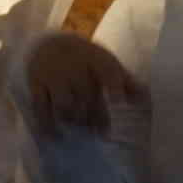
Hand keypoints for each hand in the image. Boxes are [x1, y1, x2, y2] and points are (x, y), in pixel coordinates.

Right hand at [27, 33, 141, 134]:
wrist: (46, 45)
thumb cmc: (83, 59)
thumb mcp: (103, 63)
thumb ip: (124, 81)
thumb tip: (146, 96)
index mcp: (95, 57)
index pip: (107, 69)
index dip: (114, 84)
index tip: (119, 102)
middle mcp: (73, 64)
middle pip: (87, 95)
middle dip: (93, 116)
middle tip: (97, 131)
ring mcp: (53, 74)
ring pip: (65, 105)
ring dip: (73, 121)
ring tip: (78, 128)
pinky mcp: (35, 83)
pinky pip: (40, 107)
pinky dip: (47, 125)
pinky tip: (55, 137)